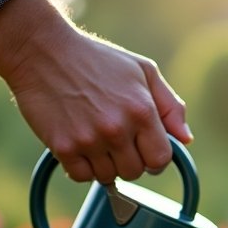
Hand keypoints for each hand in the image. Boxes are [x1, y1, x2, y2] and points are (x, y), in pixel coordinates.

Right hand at [0, 0, 191, 182]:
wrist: (42, 50)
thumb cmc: (96, 60)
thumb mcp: (142, 71)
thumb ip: (169, 106)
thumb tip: (186, 139)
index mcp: (142, 110)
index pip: (161, 160)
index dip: (154, 159)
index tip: (143, 150)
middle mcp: (117, 128)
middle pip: (134, 173)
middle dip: (128, 161)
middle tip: (115, 141)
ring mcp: (89, 140)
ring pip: (108, 177)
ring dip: (103, 164)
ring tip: (94, 138)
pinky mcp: (63, 147)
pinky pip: (82, 177)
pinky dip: (81, 167)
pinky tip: (78, 144)